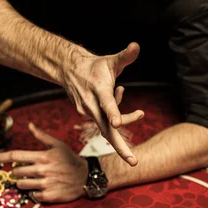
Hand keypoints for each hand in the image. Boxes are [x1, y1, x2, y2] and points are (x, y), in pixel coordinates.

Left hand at [0, 123, 87, 202]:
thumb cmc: (70, 159)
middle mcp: (42, 170)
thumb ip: (42, 136)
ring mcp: (45, 184)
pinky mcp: (49, 196)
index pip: (16, 156)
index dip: (2, 157)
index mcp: (43, 156)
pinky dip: (34, 192)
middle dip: (18, 172)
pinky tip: (41, 188)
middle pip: (16, 172)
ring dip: (23, 183)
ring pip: (21, 185)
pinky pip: (32, 195)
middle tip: (26, 171)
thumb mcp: (58, 145)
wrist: (86, 177)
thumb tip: (29, 125)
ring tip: (33, 180)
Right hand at [63, 42, 143, 165]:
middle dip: (121, 147)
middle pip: (107, 130)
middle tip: (134, 161)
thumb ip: (125, 55)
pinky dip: (116, 114)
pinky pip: (107, 121)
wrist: (70, 71)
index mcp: (99, 90)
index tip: (117, 123)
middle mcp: (92, 105)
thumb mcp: (111, 60)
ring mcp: (88, 113)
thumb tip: (136, 46)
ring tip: (133, 106)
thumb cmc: (95, 66)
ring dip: (124, 118)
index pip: (107, 103)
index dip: (113, 113)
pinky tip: (118, 94)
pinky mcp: (88, 116)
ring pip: (110, 125)